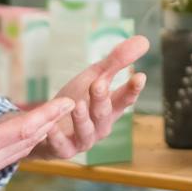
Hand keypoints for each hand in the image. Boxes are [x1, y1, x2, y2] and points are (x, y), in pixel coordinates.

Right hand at [0, 80, 71, 190]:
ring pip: (22, 149)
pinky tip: (29, 131)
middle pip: (30, 140)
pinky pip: (10, 154)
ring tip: (56, 115)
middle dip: (52, 122)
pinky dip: (25, 141)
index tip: (67, 102)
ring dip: (40, 132)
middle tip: (70, 104)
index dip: (48, 114)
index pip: (24, 128)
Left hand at [30, 35, 149, 159]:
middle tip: (99, 84)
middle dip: (102, 100)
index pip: (125, 98)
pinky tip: (50, 125)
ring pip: (86, 132)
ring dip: (82, 119)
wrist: (48, 124)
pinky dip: (56, 137)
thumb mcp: (95, 77)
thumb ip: (116, 61)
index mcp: (110, 108)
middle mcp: (100, 126)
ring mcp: (82, 140)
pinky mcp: (62, 150)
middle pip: (104, 114)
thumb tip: (143, 40)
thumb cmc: (76, 99)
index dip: (132, 89)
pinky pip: (61, 146)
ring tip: (78, 104)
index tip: (140, 76)